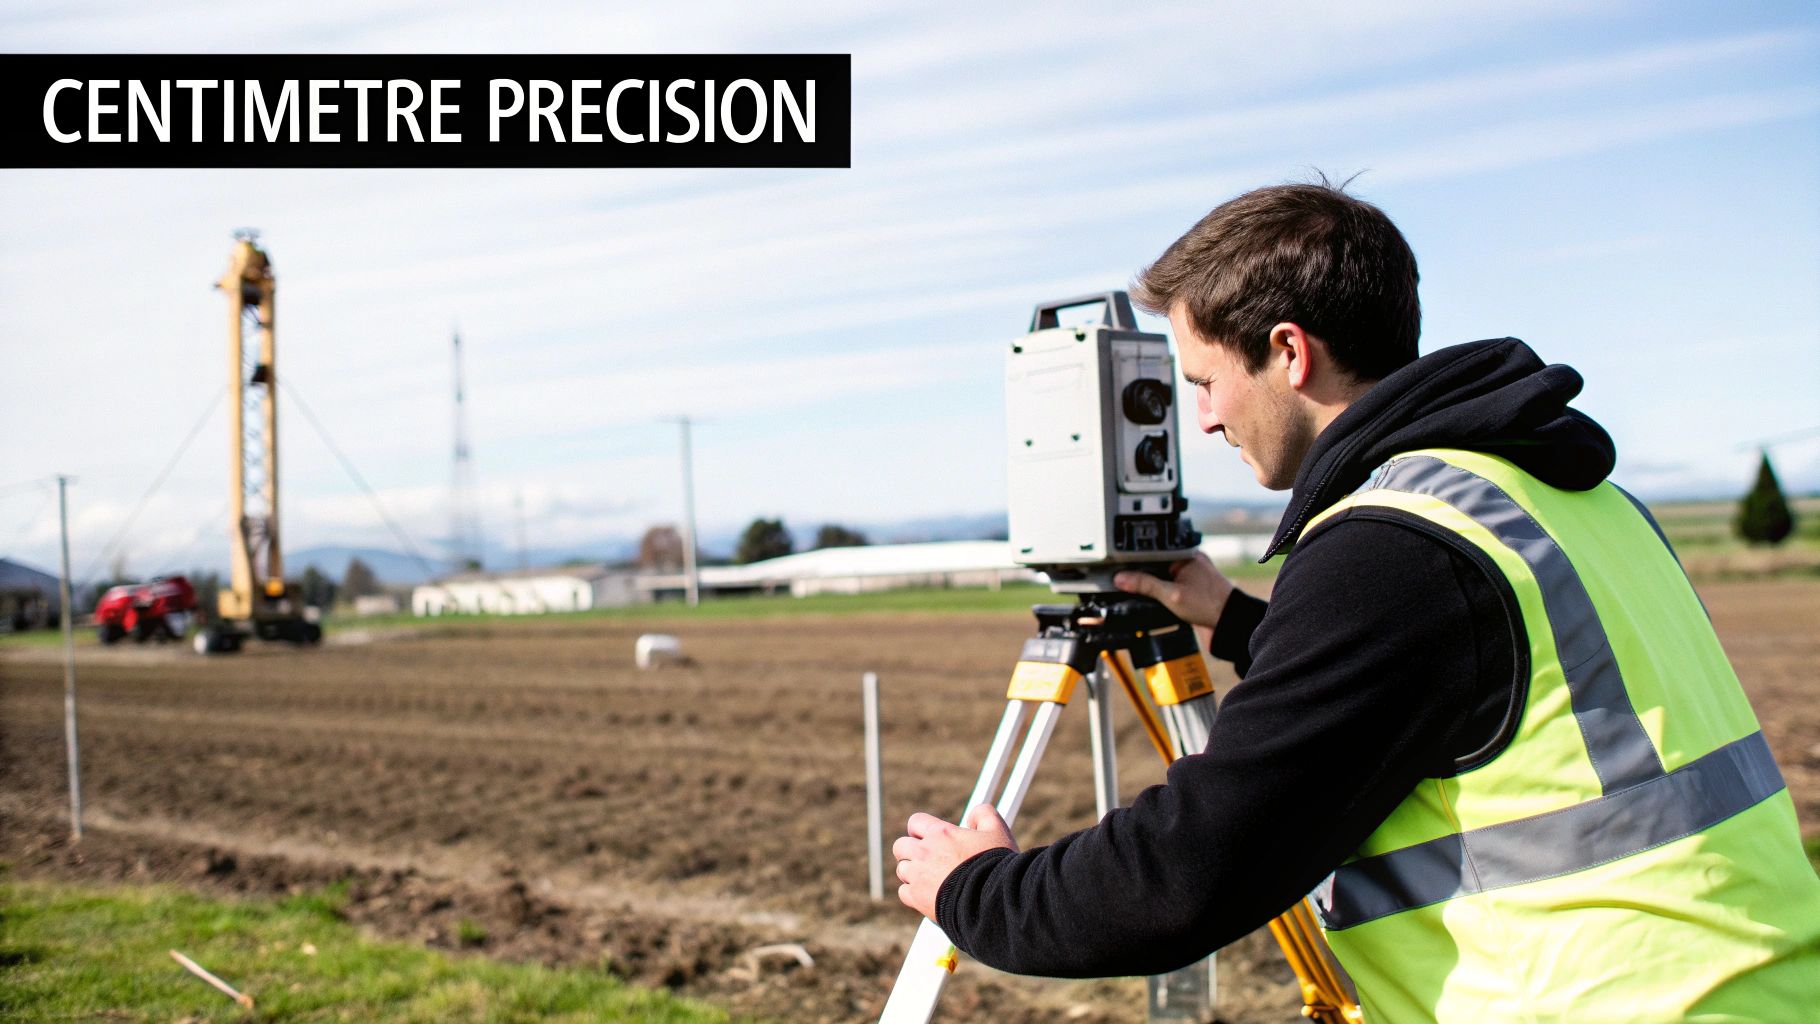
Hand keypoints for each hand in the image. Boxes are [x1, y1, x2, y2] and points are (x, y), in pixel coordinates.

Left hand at [893, 805, 1016, 918]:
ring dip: (912, 873)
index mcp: (940, 833)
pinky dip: (913, 894)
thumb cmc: (995, 865)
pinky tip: (927, 895)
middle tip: (925, 858)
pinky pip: (903, 892)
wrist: (991, 900)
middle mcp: (924, 852)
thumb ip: (984, 814)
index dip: (920, 829)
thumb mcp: (997, 831)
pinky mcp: (917, 898)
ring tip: (928, 879)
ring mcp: (918, 875)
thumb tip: (972, 815)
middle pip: (900, 846)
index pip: (915, 822)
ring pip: (902, 869)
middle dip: (910, 850)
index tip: (928, 837)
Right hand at [1114, 551, 1233, 627]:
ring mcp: (1189, 576)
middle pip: (1154, 564)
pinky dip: (1157, 592)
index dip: (1134, 560)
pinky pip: (1167, 586)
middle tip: (1120, 579)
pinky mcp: (1189, 589)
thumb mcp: (1171, 595)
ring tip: (1130, 588)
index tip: (1117, 567)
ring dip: (1148, 584)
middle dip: (1139, 572)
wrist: (1230, 624)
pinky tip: (1148, 597)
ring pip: (1160, 576)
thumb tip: (1122, 578)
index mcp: (1185, 554)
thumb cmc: (1209, 605)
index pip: (1152, 552)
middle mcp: (1187, 562)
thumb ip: (1145, 585)